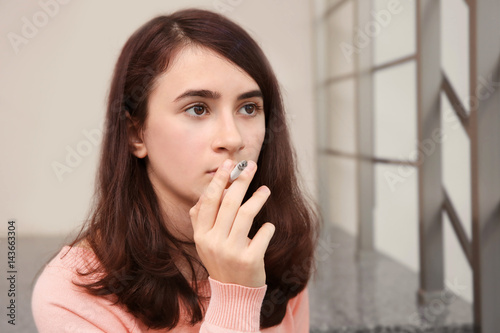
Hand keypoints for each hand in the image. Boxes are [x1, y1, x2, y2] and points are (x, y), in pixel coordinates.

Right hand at [189, 159, 274, 287]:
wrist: (234, 295)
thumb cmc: (221, 261)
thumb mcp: (205, 242)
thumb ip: (202, 218)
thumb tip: (206, 192)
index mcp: (201, 235)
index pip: (209, 200)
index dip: (220, 179)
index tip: (229, 163)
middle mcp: (213, 242)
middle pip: (229, 202)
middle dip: (241, 180)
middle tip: (251, 165)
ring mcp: (231, 251)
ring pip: (246, 214)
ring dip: (257, 197)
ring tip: (265, 190)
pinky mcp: (250, 260)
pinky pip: (263, 233)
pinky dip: (268, 227)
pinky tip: (268, 226)